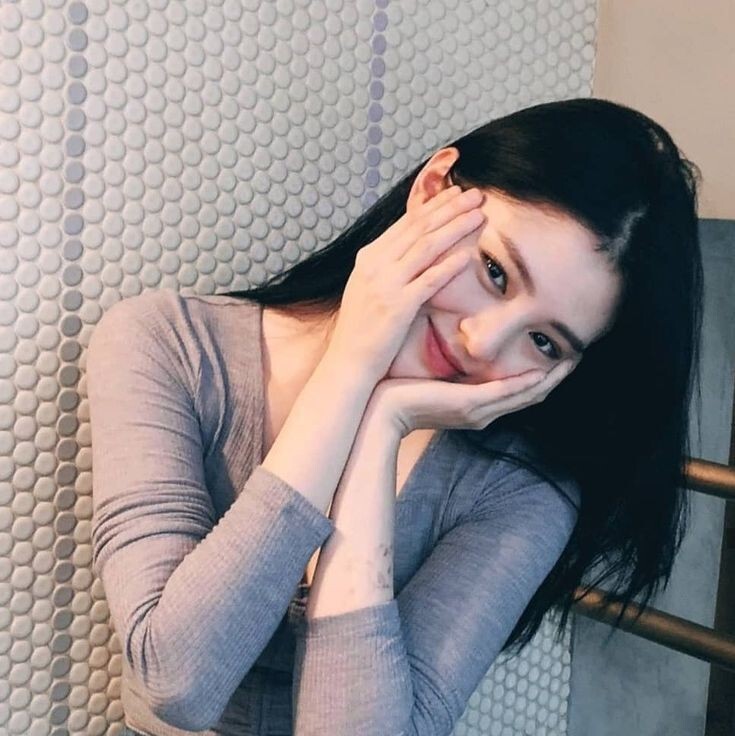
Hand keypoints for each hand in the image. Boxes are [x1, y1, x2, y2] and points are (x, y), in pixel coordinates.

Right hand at [324, 185, 485, 385]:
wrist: (348, 360)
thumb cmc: (362, 328)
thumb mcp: (368, 287)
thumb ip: (388, 266)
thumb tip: (412, 249)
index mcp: (369, 257)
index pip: (406, 222)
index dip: (434, 205)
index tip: (455, 192)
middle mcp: (375, 265)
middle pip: (419, 228)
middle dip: (450, 208)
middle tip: (476, 194)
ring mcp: (386, 284)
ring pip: (427, 247)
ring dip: (455, 227)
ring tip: (479, 215)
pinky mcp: (398, 306)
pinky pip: (429, 280)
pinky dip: (449, 266)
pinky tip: (469, 255)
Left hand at [370, 360, 576, 436]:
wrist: (381, 411)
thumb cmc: (402, 391)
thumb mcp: (434, 378)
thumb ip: (454, 368)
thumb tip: (461, 345)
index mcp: (478, 407)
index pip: (519, 393)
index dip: (543, 377)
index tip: (559, 357)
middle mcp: (484, 413)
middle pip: (531, 396)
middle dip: (555, 378)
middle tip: (577, 355)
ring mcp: (480, 411)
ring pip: (527, 395)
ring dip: (551, 379)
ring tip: (572, 359)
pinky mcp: (471, 404)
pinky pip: (508, 392)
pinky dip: (529, 382)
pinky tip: (545, 370)